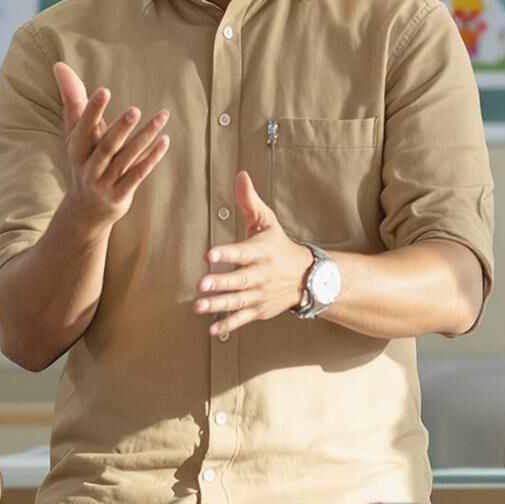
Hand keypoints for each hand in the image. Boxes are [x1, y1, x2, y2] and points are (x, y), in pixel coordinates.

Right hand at [54, 62, 168, 228]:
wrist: (85, 211)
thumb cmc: (83, 160)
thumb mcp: (75, 133)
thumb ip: (72, 100)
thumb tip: (60, 65)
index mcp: (76, 150)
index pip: (82, 128)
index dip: (91, 111)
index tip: (103, 91)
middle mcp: (88, 168)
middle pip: (105, 147)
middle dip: (120, 129)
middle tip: (135, 109)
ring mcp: (105, 183)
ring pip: (126, 159)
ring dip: (143, 138)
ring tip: (161, 117)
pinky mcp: (120, 195)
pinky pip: (138, 175)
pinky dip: (151, 158)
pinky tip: (165, 140)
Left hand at [193, 172, 312, 340]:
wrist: (306, 276)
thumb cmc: (278, 244)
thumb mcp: (267, 221)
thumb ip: (249, 201)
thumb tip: (240, 174)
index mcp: (261, 251)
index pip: (242, 252)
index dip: (226, 253)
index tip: (209, 254)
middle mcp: (261, 275)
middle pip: (240, 280)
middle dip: (221, 283)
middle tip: (201, 283)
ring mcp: (260, 294)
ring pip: (238, 301)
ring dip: (218, 305)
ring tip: (198, 306)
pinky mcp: (259, 309)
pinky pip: (243, 318)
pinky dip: (229, 324)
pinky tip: (212, 329)